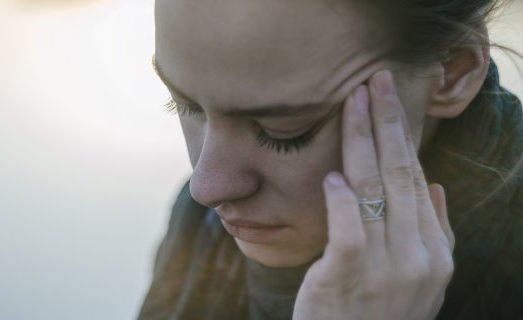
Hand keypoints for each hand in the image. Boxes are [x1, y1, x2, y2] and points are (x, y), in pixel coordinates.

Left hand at [293, 71, 454, 319]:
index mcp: (436, 253)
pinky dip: (341, 198)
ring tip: (352, 103)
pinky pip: (348, 228)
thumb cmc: (378, 314)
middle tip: (374, 81)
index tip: (388, 100)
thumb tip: (434, 187)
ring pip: (373, 190)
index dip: (402, 135)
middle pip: (398, 174)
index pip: (415, 179)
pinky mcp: (346, 278)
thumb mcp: (421, 281)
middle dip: (386, 122)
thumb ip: (433, 234)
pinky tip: (334, 173)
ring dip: (361, 141)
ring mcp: (384, 268)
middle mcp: (417, 257)